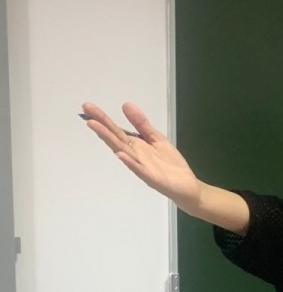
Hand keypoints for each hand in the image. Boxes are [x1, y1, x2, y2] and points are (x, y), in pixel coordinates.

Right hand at [82, 101, 201, 210]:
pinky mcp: (151, 178)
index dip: (103, 119)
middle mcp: (134, 155)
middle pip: (115, 138)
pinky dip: (130, 162)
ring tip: (95, 127)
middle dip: (101, 125)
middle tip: (86, 113)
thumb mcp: (156, 138)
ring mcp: (141, 166)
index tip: (88, 107)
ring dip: (109, 139)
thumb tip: (125, 104)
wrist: (187, 186)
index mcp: (135, 145)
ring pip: (122, 151)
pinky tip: (121, 154)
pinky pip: (139, 169)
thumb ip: (142, 124)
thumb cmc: (170, 163)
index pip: (116, 130)